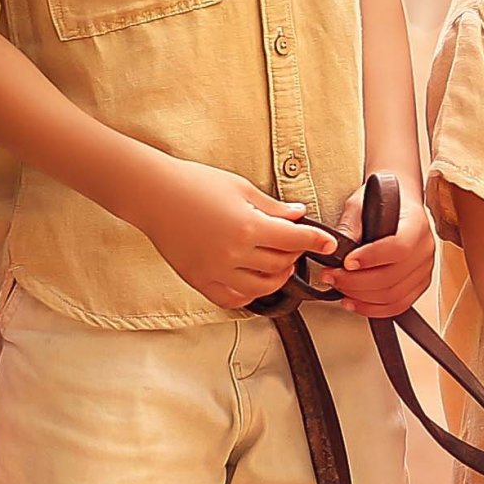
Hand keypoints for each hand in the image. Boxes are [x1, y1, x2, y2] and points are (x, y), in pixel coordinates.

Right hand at [131, 152, 337, 309]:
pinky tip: (252, 279)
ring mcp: (216, 271)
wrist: (153, 195)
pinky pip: (233, 299)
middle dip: (295, 255)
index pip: (295, 239)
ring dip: (277, 277)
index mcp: (248, 226)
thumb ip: (272, 207)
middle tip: (294, 244)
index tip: (330, 244)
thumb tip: (300, 214)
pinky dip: (249, 293)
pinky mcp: (199, 281)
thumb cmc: (196, 183)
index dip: (317, 241)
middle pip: (281, 265)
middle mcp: (234, 254)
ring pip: (262, 287)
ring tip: (277, 263)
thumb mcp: (240, 188)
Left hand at [321, 175, 437, 320]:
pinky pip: (398, 305)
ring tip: (340, 288)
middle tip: (331, 276)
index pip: (399, 248)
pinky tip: (355, 302)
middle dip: (355, 282)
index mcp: (416, 225)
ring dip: (361, 298)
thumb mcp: (360, 204)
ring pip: (394, 296)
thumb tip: (336, 251)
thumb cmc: (383, 201)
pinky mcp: (419, 284)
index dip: (371, 258)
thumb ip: (350, 226)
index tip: (346, 262)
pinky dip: (373, 309)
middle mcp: (425, 249)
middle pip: (392, 278)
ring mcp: (424, 269)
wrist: (400, 202)